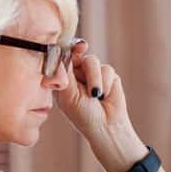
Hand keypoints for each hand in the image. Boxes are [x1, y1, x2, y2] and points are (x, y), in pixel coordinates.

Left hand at [56, 40, 147, 171]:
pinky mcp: (109, 76)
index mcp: (64, 79)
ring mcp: (93, 74)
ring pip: (92, 61)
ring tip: (95, 95)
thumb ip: (65, 73)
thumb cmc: (83, 116)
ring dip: (94, 77)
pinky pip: (106, 69)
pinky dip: (105, 83)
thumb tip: (61, 52)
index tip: (64, 44)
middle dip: (79, 50)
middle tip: (82, 47)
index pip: (61, 59)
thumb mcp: (69, 95)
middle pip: (77, 53)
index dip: (63, 48)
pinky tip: (104, 96)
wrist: (106, 127)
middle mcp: (77, 74)